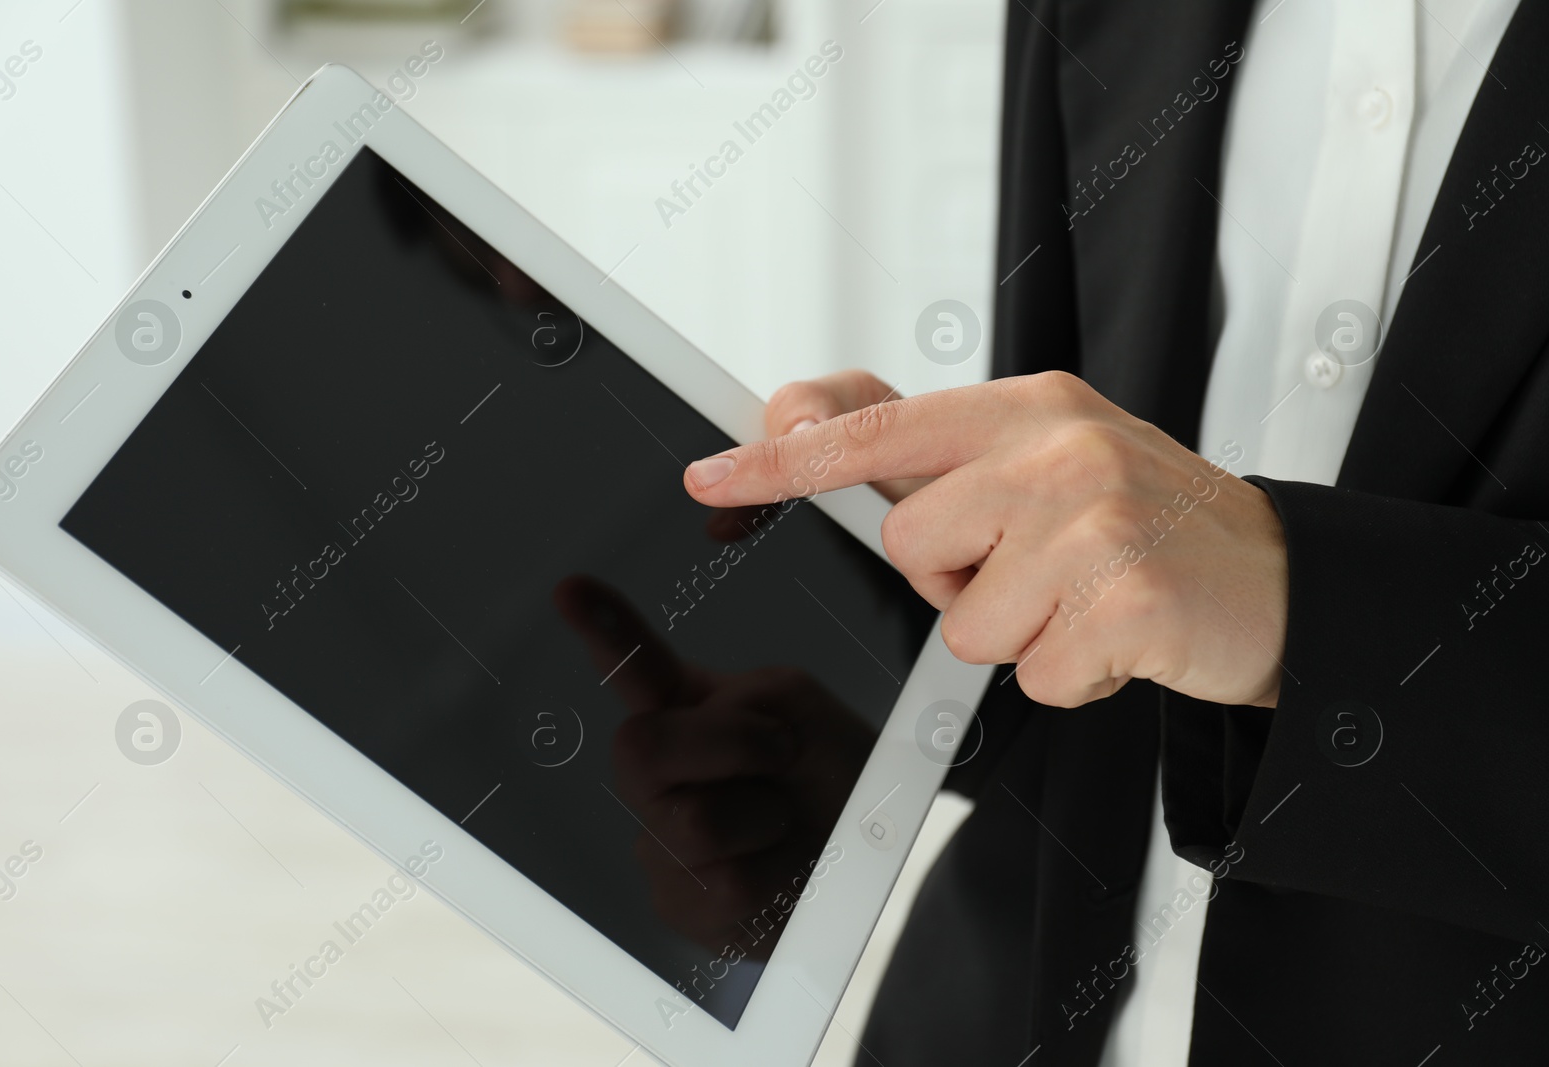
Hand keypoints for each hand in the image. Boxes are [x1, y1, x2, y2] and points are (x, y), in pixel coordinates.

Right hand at [555, 576, 873, 954]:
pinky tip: (781, 869)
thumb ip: (751, 704)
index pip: (635, 668)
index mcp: (690, 713)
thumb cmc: (832, 778)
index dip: (603, 629)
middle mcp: (661, 773)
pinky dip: (774, 870)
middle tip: (781, 755)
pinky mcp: (680, 902)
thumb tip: (704, 737)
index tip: (570, 588)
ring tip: (784, 821)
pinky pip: (723, 884)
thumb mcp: (804, 715)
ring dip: (763, 814)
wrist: (864, 861)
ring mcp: (661, 839)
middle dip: (726, 745)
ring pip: (689, 822)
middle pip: (637, 748)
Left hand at [686, 372, 1288, 708]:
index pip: (881, 428)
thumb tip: (798, 414)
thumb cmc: (1144, 520)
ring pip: (965, 623)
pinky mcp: (1130, 602)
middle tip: (1040, 567)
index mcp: (1028, 408)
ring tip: (1084, 601)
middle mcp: (1060, 450)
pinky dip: (1070, 677)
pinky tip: (1117, 639)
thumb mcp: (1039, 457)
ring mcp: (1099, 523)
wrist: (1276, 577)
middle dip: (960, 578)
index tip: (713, 475)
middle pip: (912, 545)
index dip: (785, 458)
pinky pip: (1032, 674)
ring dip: (1018, 634)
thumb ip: (924, 445)